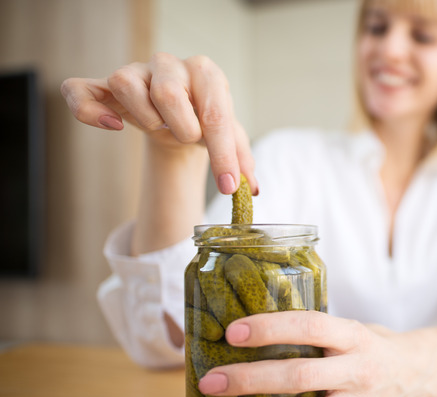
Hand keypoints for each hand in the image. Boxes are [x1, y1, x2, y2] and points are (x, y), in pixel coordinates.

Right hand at [60, 52, 256, 194]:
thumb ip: (241, 160)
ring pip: (126, 85)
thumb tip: (252, 189)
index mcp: (206, 73)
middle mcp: (170, 65)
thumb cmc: (204, 121)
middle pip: (168, 92)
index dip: (224, 155)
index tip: (229, 186)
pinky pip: (81, 91)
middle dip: (183, 129)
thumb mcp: (229, 137)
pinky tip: (113, 126)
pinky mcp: (104, 86)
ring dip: (146, 118)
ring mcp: (135, 72)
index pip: (215, 113)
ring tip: (159, 126)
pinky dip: (90, 111)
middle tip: (188, 138)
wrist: (176, 114)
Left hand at [197, 311, 434, 396]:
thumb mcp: (351, 327)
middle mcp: (357, 370)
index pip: (309, 327)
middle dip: (250, 380)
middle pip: (299, 376)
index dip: (271, 328)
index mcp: (353, 336)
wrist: (419, 372)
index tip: (234, 332)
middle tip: (212, 381)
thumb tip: (252, 325)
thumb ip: (315, 330)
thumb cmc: (374, 345)